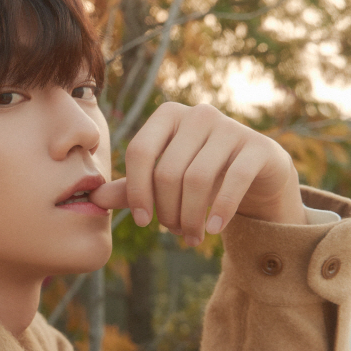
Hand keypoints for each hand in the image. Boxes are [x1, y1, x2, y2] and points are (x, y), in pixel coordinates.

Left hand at [89, 102, 304, 244]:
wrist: (258, 173)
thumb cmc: (202, 175)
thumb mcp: (166, 181)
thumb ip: (132, 188)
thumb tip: (93, 199)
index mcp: (168, 115)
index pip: (140, 152)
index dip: (136, 191)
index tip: (142, 221)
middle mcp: (199, 114)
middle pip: (167, 171)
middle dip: (167, 210)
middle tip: (173, 232)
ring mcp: (231, 127)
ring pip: (197, 179)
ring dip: (190, 217)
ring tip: (191, 237)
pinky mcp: (258, 147)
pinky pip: (233, 181)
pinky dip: (219, 210)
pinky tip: (213, 231)